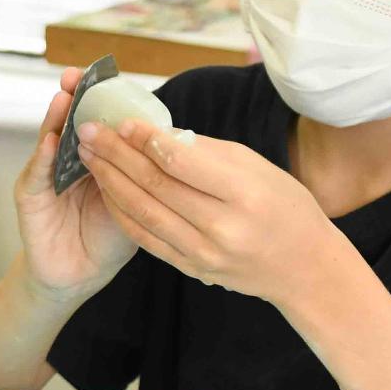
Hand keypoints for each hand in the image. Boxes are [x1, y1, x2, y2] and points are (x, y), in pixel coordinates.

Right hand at [13, 68, 137, 301]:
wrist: (81, 275)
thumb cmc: (110, 237)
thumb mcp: (135, 201)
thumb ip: (144, 174)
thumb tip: (176, 144)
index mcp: (98, 157)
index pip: (99, 121)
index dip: (102, 98)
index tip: (108, 74)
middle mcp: (70, 159)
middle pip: (72, 122)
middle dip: (75, 97)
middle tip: (79, 75)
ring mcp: (47, 175)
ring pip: (52, 140)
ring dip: (57, 118)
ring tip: (65, 98)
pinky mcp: (30, 196)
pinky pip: (37, 173)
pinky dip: (43, 156)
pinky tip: (51, 141)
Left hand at [77, 118, 346, 306]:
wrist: (302, 268)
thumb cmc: (285, 206)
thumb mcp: (257, 167)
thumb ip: (206, 151)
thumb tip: (157, 134)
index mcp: (243, 194)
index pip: (182, 162)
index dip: (145, 139)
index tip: (120, 121)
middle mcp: (222, 228)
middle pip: (155, 185)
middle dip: (115, 154)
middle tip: (88, 130)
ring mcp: (204, 253)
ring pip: (143, 212)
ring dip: (109, 181)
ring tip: (88, 156)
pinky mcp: (192, 269)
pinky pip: (146, 238)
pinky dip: (122, 211)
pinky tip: (106, 189)